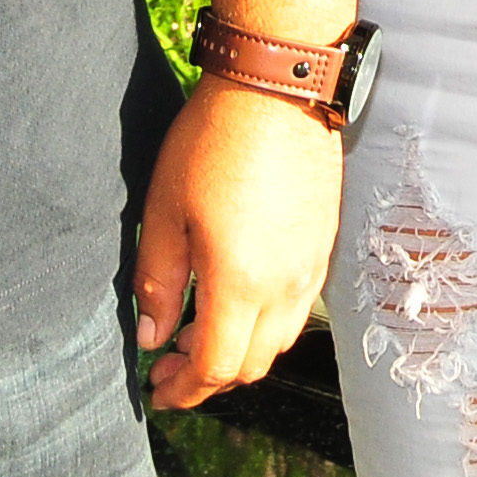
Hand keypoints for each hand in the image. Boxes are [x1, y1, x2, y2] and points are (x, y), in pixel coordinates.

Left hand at [133, 79, 342, 407]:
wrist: (279, 87)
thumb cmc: (214, 141)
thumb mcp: (165, 210)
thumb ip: (158, 281)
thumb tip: (153, 335)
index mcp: (241, 283)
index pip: (215, 367)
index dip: (182, 388)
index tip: (156, 388)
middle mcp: (286, 284)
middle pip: (251, 364)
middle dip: (208, 377)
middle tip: (170, 360)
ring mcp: (311, 264)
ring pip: (280, 339)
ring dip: (240, 351)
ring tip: (201, 330)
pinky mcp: (324, 242)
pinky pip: (299, 306)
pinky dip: (267, 322)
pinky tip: (239, 297)